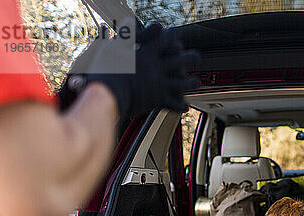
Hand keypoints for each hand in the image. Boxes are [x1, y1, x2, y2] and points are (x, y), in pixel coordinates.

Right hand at [58, 22, 200, 119]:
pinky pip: (173, 103)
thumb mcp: (111, 47)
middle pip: (180, 60)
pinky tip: (185, 106)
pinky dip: (180, 105)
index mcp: (147, 53)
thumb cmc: (106, 70)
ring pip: (182, 82)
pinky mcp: (158, 100)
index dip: (171, 36)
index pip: (163, 41)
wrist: (108, 92)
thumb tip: (125, 22)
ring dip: (190, 82)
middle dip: (190, 58)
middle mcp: (158, 68)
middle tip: (196, 57)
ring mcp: (160, 84)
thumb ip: (122, 36)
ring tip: (196, 81)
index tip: (175, 33)